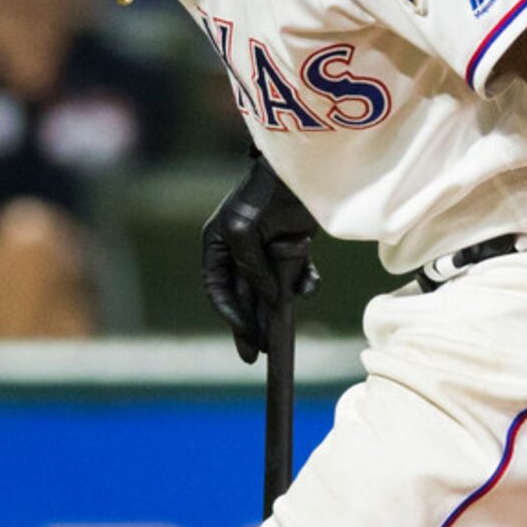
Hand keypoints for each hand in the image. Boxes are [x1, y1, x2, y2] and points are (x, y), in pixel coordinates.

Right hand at [200, 153, 318, 362]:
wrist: (302, 170)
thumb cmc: (263, 196)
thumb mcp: (244, 232)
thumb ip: (251, 270)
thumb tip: (269, 301)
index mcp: (219, 245)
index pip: (218, 288)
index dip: (230, 314)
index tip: (245, 333)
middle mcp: (240, 250)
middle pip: (244, 297)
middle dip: (251, 326)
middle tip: (255, 356)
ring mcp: (268, 250)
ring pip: (271, 291)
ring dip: (279, 309)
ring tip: (281, 335)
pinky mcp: (294, 247)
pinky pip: (295, 276)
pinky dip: (303, 283)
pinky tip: (308, 282)